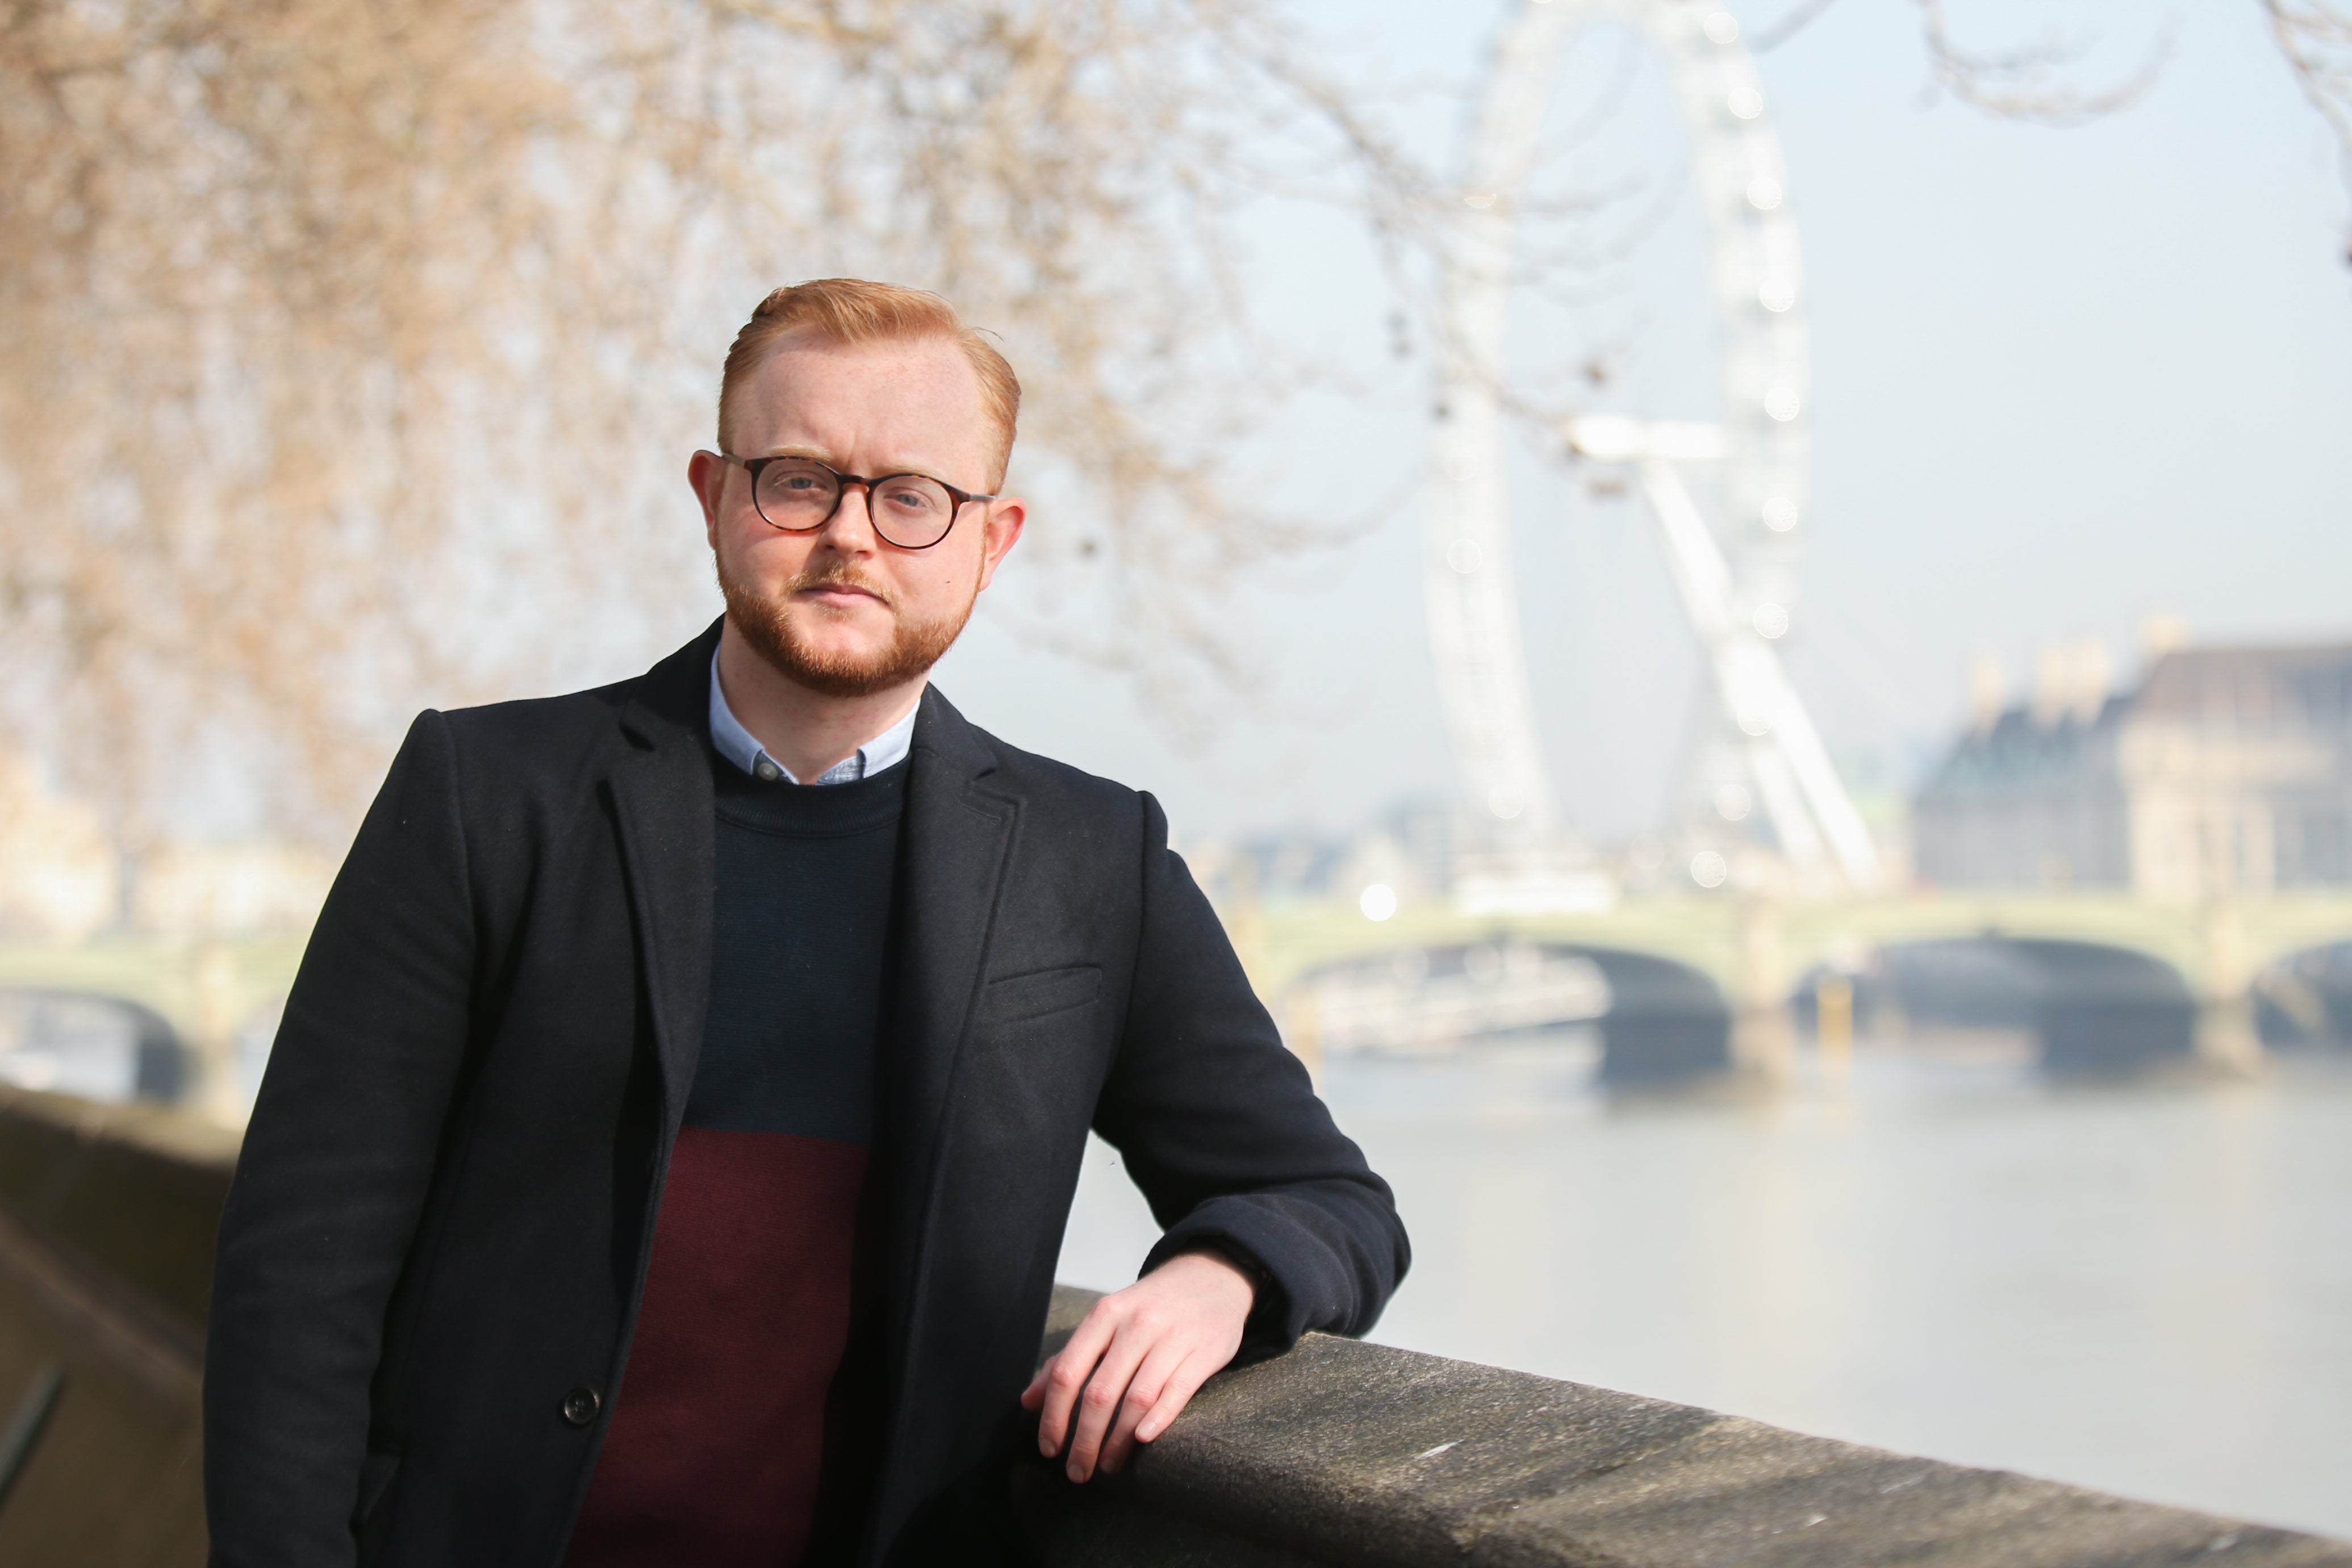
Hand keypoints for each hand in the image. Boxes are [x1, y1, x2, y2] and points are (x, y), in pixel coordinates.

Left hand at [1020, 1250, 1253, 1481]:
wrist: (1212, 1276)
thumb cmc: (1151, 1308)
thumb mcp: (1107, 1321)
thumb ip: (1069, 1359)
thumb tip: (1028, 1402)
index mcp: (1105, 1315)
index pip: (1067, 1371)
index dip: (1054, 1415)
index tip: (1049, 1448)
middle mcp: (1136, 1323)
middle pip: (1100, 1392)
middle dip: (1083, 1440)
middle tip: (1078, 1472)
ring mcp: (1172, 1336)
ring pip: (1136, 1398)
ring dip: (1118, 1440)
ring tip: (1107, 1465)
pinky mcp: (1204, 1351)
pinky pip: (1176, 1391)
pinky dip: (1158, 1419)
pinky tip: (1142, 1441)